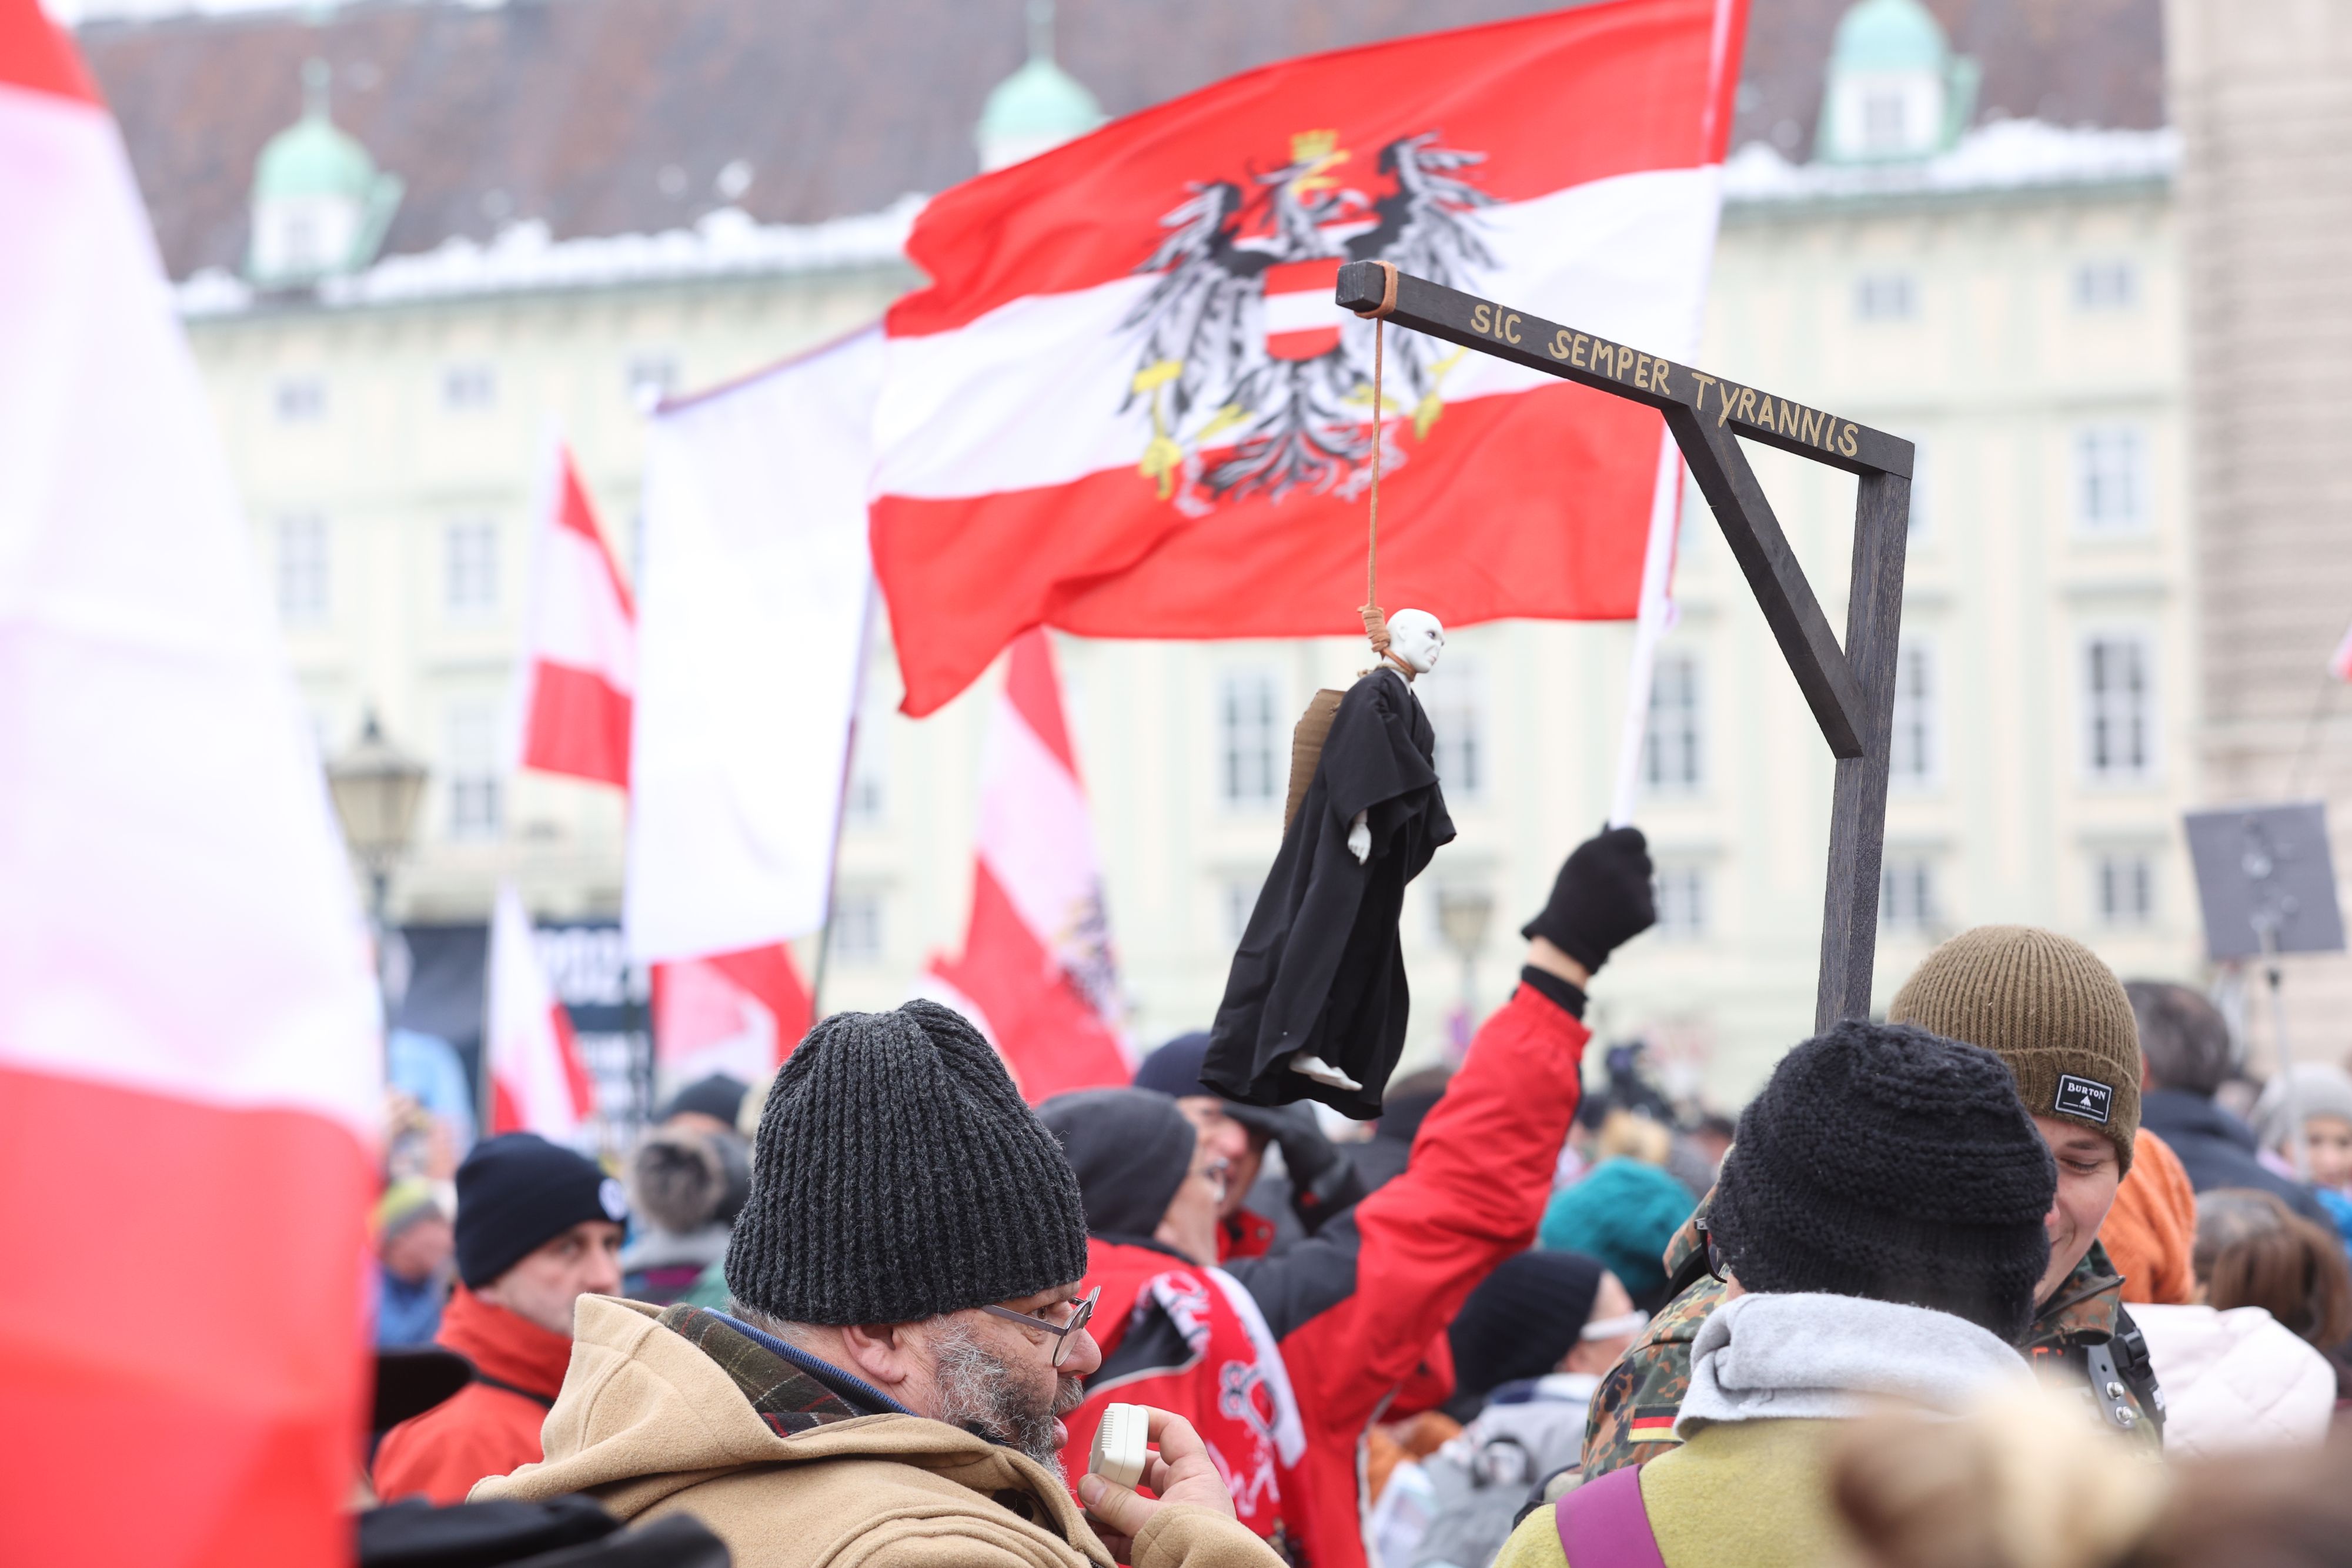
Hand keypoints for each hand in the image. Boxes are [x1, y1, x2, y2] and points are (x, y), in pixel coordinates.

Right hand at [1077, 1407, 1235, 1563]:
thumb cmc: (1194, 1547)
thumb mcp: (1152, 1522)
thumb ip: (1117, 1504)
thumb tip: (1086, 1485)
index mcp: (1195, 1475)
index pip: (1173, 1431)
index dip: (1146, 1419)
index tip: (1116, 1419)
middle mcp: (1187, 1495)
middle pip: (1147, 1470)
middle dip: (1116, 1471)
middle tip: (1092, 1474)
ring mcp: (1176, 1523)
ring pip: (1137, 1504)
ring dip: (1109, 1506)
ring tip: (1084, 1508)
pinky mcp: (1165, 1548)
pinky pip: (1134, 1534)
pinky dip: (1112, 1534)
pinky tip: (1091, 1534)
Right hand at [1347, 811, 1370, 862]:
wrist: (1359, 825)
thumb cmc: (1365, 834)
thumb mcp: (1368, 841)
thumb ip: (1367, 850)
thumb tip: (1365, 857)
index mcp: (1367, 845)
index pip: (1364, 856)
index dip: (1362, 860)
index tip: (1361, 863)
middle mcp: (1361, 845)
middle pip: (1358, 855)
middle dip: (1358, 852)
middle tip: (1359, 847)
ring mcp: (1355, 844)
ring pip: (1353, 852)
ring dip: (1355, 849)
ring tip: (1357, 842)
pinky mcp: (1350, 842)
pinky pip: (1350, 848)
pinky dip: (1351, 846)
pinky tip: (1353, 841)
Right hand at [1520, 826, 1655, 974]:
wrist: (1568, 941)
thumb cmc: (1570, 899)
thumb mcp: (1577, 866)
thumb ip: (1600, 845)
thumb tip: (1616, 823)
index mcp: (1597, 852)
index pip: (1636, 836)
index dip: (1633, 844)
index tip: (1629, 850)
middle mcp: (1617, 869)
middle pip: (1646, 860)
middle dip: (1634, 869)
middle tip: (1617, 884)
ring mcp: (1633, 893)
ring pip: (1647, 884)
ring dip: (1635, 892)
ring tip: (1611, 906)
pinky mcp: (1645, 915)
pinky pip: (1649, 905)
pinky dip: (1638, 912)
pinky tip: (1618, 920)